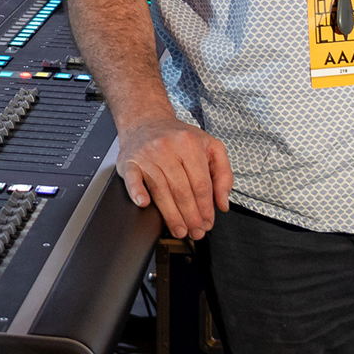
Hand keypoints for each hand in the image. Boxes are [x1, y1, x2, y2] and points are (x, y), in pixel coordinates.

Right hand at [116, 116, 232, 240]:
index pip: (201, 183)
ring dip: (171, 215)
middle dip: (191, 216)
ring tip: (180, 230)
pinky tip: (144, 204)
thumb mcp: (210, 147)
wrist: (146, 121)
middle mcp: (167, 148)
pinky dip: (137, 193)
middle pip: (181, 190)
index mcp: (190, 144)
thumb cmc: (179, 137)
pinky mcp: (130, 161)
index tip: (208, 222)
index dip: (205, 207)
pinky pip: (133, 179)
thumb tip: (222, 203)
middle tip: (196, 231)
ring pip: (161, 190)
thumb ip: (223, 174)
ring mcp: (147, 155)